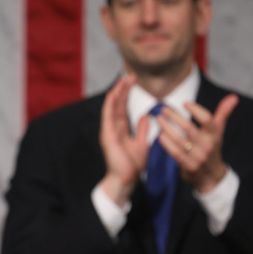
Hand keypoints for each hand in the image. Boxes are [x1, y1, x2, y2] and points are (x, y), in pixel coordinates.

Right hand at [98, 74, 149, 205]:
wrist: (126, 179)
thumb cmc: (132, 164)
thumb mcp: (141, 143)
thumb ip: (141, 129)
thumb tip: (144, 116)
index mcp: (120, 129)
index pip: (123, 106)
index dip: (127, 93)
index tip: (134, 80)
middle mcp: (113, 127)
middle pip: (117, 103)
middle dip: (123, 88)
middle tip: (130, 74)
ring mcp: (109, 131)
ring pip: (112, 107)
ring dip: (117, 92)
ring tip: (123, 79)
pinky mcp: (107, 135)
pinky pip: (108, 117)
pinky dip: (110, 104)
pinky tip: (114, 94)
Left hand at [156, 94, 237, 192]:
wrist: (211, 177)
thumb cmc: (212, 150)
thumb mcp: (218, 132)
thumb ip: (223, 114)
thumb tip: (233, 97)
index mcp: (215, 135)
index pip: (207, 119)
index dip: (196, 109)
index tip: (185, 103)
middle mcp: (207, 145)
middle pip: (189, 128)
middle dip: (174, 116)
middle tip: (164, 109)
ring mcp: (198, 157)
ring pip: (179, 139)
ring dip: (167, 128)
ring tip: (159, 119)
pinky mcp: (189, 166)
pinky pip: (175, 153)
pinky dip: (167, 143)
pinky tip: (160, 135)